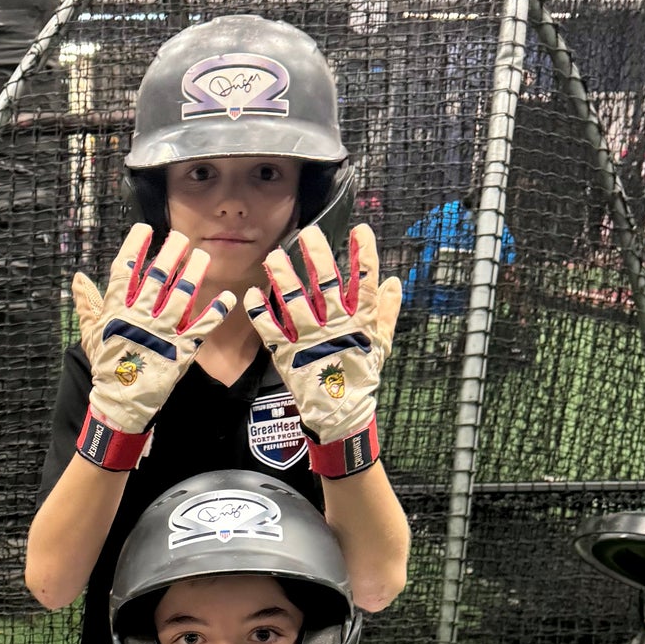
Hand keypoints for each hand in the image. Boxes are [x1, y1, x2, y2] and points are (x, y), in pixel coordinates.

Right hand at [71, 224, 234, 468]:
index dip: (135, 247)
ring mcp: (161, 334)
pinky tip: (227, 297)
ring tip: (203, 256)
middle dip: (170, 254)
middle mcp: (139, 317)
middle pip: (157, 277)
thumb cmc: (106, 366)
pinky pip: (201, 328)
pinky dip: (215, 312)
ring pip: (181, 297)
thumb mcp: (92, 333)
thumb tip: (78, 278)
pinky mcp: (180, 351)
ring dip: (194, 274)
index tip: (146, 229)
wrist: (121, 403)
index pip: (124, 271)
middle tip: (182, 238)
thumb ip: (87, 304)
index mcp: (116, 311)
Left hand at [243, 222, 400, 477]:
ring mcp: (310, 340)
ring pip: (295, 302)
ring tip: (274, 256)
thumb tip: (394, 282)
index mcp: (360, 322)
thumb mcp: (380, 343)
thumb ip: (386, 312)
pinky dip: (259, 313)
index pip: (365, 282)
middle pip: (327, 284)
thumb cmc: (361, 375)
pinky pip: (270, 330)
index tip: (360, 229)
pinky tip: (251, 295)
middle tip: (307, 233)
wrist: (341, 413)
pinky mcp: (287, 354)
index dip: (364, 255)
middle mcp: (335, 326)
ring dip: (283, 278)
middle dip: (317, 256)